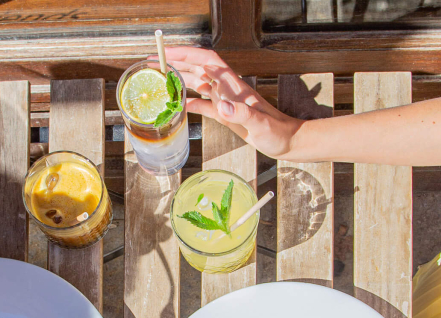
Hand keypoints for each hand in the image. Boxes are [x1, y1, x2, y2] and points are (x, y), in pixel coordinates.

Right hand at [157, 47, 303, 157]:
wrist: (287, 141)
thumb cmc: (276, 131)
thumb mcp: (259, 123)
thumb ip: (242, 113)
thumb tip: (222, 106)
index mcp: (233, 85)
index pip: (206, 60)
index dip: (186, 54)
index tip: (166, 54)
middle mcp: (227, 89)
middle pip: (198, 68)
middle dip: (176, 62)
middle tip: (153, 63)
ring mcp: (225, 101)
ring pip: (198, 83)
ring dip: (180, 79)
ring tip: (160, 79)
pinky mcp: (226, 114)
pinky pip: (203, 105)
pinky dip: (189, 102)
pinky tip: (178, 106)